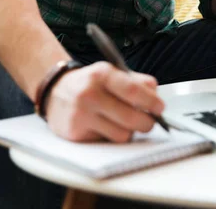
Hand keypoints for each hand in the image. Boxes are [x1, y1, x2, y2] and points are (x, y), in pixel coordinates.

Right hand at [45, 61, 164, 142]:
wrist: (55, 91)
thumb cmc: (89, 83)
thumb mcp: (109, 72)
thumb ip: (135, 80)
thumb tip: (155, 92)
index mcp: (101, 74)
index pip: (133, 91)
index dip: (152, 102)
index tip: (160, 108)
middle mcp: (89, 93)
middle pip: (131, 117)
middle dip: (147, 122)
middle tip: (150, 121)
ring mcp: (82, 115)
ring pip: (122, 134)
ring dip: (129, 131)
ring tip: (124, 122)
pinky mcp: (76, 134)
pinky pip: (107, 142)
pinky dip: (112, 137)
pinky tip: (107, 126)